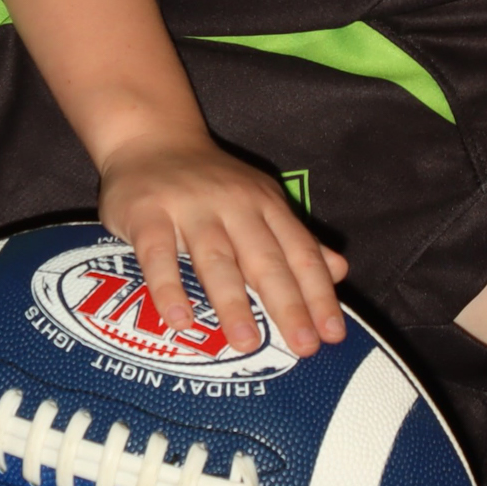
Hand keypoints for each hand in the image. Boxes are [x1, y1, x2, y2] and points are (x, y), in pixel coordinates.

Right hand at [94, 133, 349, 355]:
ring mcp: (189, 207)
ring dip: (233, 303)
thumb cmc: (210, 183)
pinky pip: (158, 256)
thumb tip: (339, 271)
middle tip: (303, 347)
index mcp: (266, 203)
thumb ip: (296, 239)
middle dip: (287, 305)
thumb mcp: (260, 202)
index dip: (318, 294)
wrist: (150, 137)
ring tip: (246, 344)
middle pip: (265, 259)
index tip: (332, 335)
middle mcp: (234, 203)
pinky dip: (169, 288)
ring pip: (216, 259)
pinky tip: (180, 321)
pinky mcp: (147, 213)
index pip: (300, 253)